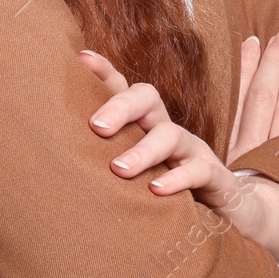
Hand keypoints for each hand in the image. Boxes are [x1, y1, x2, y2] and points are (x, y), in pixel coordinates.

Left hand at [77, 41, 278, 265]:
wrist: (227, 219)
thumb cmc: (165, 194)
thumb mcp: (133, 174)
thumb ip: (103, 161)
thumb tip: (52, 160)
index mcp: (144, 125)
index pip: (123, 90)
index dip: (104, 73)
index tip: (82, 58)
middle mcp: (167, 131)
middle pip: (147, 99)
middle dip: (121, 106)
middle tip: (96, 127)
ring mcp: (193, 151)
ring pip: (169, 135)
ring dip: (143, 151)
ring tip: (118, 169)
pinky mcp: (216, 177)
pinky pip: (199, 170)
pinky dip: (177, 179)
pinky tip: (156, 190)